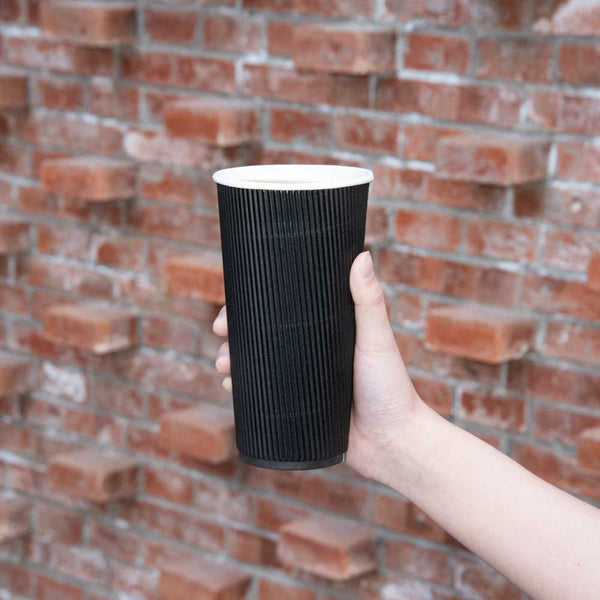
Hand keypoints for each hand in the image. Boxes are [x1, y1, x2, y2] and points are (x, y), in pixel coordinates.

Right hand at [212, 251, 423, 485]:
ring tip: (222, 366)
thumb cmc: (392, 388)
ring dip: (232, 361)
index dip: (253, 305)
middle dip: (235, 334)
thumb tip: (362, 254)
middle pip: (263, 335)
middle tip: (219, 334)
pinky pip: (263, 396)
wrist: (392, 443)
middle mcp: (309, 351)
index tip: (231, 305)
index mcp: (324, 330)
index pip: (283, 310)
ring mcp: (301, 379)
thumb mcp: (377, 340)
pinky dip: (243, 390)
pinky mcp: (296, 407)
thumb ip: (369, 301)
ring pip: (258, 364)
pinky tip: (229, 389)